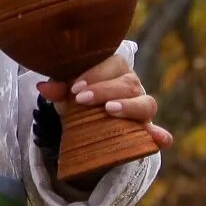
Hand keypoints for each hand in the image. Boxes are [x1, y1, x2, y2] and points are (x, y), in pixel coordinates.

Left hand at [38, 53, 171, 149]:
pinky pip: (159, 132)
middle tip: (82, 100)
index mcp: (116, 68)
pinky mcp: (145, 129)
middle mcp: (133, 84)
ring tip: (109, 110)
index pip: (113, 64)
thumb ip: (58, 89)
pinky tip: (160, 140)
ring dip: (129, 107)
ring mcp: (142, 106)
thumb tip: (44, 87)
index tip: (75, 89)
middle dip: (104, 90)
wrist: (86, 124)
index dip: (95, 75)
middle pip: (128, 83)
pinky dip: (160, 135)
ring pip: (146, 103)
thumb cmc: (78, 98)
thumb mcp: (66, 94)